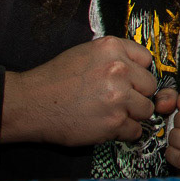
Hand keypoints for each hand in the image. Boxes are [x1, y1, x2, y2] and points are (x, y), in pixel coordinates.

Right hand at [2, 37, 176, 146]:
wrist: (30, 104)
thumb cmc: (54, 79)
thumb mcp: (86, 53)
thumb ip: (115, 57)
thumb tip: (138, 69)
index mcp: (112, 48)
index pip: (147, 60)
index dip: (138, 72)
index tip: (129, 80)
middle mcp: (119, 70)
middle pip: (150, 86)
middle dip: (137, 94)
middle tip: (117, 99)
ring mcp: (118, 97)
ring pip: (146, 109)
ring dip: (132, 114)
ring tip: (110, 113)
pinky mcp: (114, 122)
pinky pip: (136, 130)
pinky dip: (124, 132)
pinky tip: (107, 125)